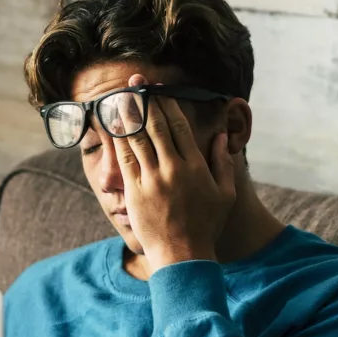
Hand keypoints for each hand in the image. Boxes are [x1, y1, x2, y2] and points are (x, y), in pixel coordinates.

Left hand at [113, 75, 235, 269]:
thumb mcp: (225, 194)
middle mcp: (172, 168)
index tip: (158, 90)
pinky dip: (117, 139)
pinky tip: (112, 125)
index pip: (178, 126)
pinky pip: (124, 159)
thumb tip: (220, 136)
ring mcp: (151, 179)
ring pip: (136, 138)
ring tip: (119, 95)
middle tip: (134, 81)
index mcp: (195, 166)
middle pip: (154, 125)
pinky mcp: (134, 191)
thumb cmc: (206, 225)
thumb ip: (223, 162)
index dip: (165, 104)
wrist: (182, 255)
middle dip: (143, 100)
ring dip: (127, 114)